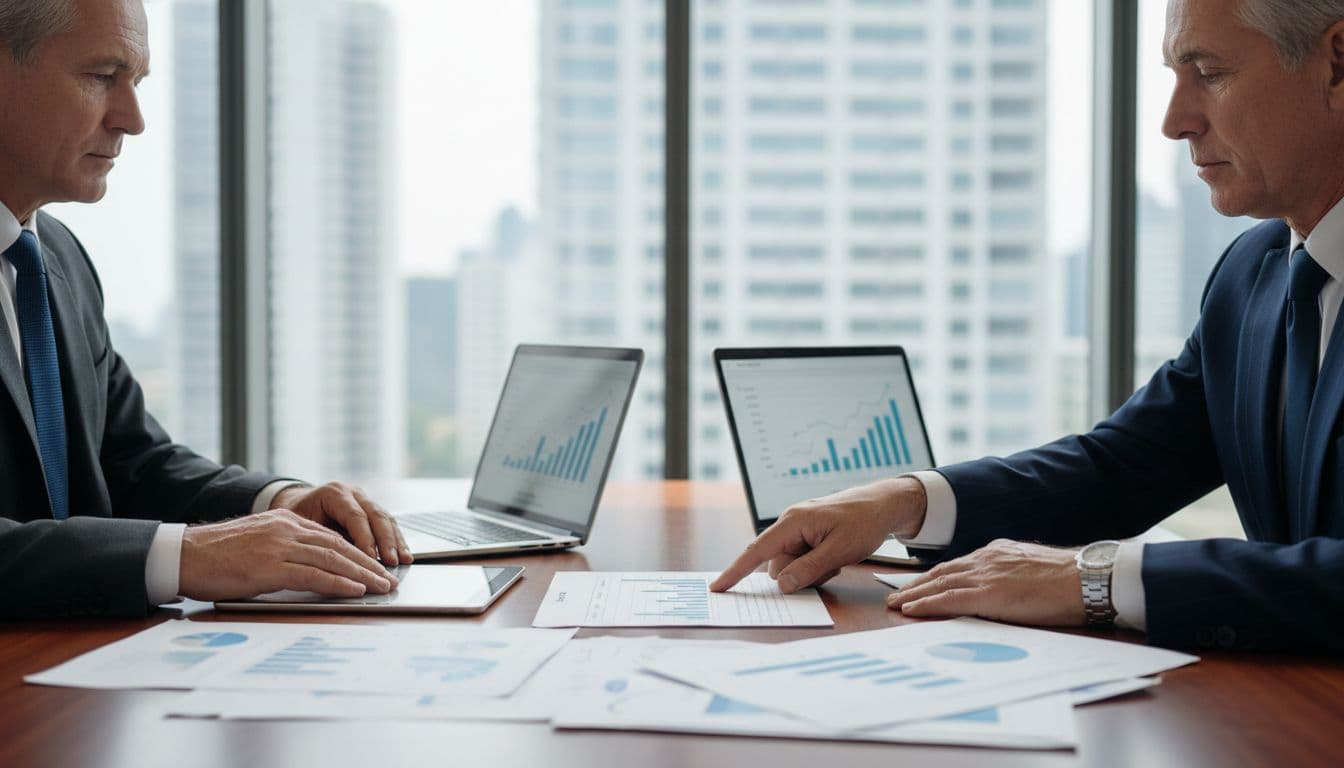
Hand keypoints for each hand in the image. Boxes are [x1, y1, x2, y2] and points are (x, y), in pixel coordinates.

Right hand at [178, 510, 398, 600]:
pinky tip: (355, 590)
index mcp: (284, 521)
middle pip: (338, 547)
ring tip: (381, 587)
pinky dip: (338, 583)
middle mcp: (286, 529)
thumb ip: (283, 550)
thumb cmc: (215, 557)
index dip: (357, 553)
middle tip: (388, 579)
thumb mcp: (256, 545)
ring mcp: (279, 546)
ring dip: (361, 575)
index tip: (375, 567)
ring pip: (332, 559)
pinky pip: (313, 574)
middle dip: (367, 564)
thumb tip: (308, 569)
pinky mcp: (270, 566)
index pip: (331, 537)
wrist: (183, 555)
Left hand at [272, 482, 411, 565]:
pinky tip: (404, 556)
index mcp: (334, 493)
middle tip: (391, 562)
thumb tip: (334, 562)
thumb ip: (317, 538)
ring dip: (396, 542)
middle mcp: (353, 493)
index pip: (355, 516)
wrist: (297, 503)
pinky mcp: (372, 511)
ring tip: (402, 561)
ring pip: (386, 519)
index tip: (369, 559)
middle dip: (386, 541)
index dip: (365, 539)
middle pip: (376, 516)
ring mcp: (365, 500)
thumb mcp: (298, 525)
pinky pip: (389, 524)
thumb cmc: (295, 517)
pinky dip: (397, 541)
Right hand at [710, 477, 927, 593]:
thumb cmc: (864, 522)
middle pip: (778, 565)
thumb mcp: (839, 551)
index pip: (756, 551)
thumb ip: (809, 569)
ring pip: (791, 565)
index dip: (736, 572)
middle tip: (830, 566)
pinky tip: (835, 556)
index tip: (717, 588)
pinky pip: (802, 559)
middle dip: (799, 575)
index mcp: (792, 522)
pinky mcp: (807, 534)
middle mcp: (789, 523)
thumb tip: (782, 585)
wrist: (884, 504)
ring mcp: (798, 528)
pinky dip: (817, 564)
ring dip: (811, 571)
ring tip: (836, 559)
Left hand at [885, 539, 1085, 625]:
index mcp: (997, 553)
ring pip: (939, 584)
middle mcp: (986, 559)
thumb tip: (1004, 587)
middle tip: (895, 596)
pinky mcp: (989, 594)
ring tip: (895, 605)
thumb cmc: (1070, 580)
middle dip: (915, 584)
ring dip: (913, 595)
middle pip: (941, 572)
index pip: (957, 565)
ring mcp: (986, 575)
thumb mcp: (1033, 569)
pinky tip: (911, 610)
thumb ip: (1012, 574)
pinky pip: (949, 599)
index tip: (918, 584)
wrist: (1087, 578)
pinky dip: (926, 604)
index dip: (935, 576)